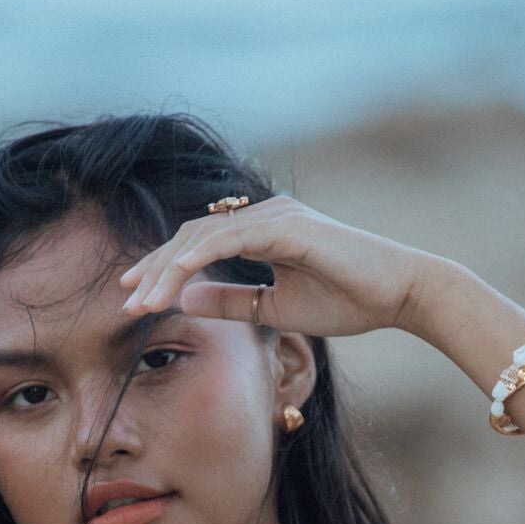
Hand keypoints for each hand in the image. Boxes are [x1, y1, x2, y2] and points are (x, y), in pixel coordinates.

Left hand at [118, 193, 438, 339]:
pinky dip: (199, 257)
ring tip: (141, 299)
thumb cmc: (348, 301)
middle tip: (125, 300)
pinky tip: (177, 279)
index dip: (164, 268)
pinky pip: (231, 238)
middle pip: (192, 234)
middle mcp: (265, 215)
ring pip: (204, 235)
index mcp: (262, 230)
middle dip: (154, 268)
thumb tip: (183, 301)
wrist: (399, 295)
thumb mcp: (275, 309)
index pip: (199, 244)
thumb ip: (231, 301)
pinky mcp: (288, 226)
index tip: (134, 295)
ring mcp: (276, 216)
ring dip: (168, 268)